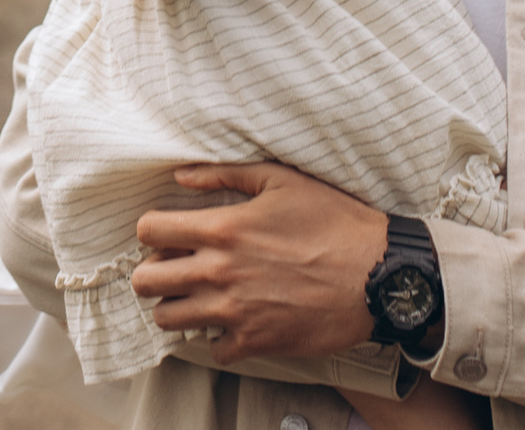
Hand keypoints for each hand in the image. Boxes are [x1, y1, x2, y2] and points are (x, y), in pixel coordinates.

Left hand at [129, 161, 392, 363]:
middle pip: (146, 281)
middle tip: (175, 268)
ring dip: (177, 306)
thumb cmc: (334, 221)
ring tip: (198, 296)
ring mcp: (235, 312)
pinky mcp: (256, 342)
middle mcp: (219, 272)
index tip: (168, 233)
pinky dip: (217, 338)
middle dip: (153, 272)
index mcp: (222, 229)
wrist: (378, 274)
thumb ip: (224, 174)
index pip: (148, 230)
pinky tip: (234, 321)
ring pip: (169, 319)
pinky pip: (213, 350)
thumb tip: (180, 177)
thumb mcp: (280, 180)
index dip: (152, 230)